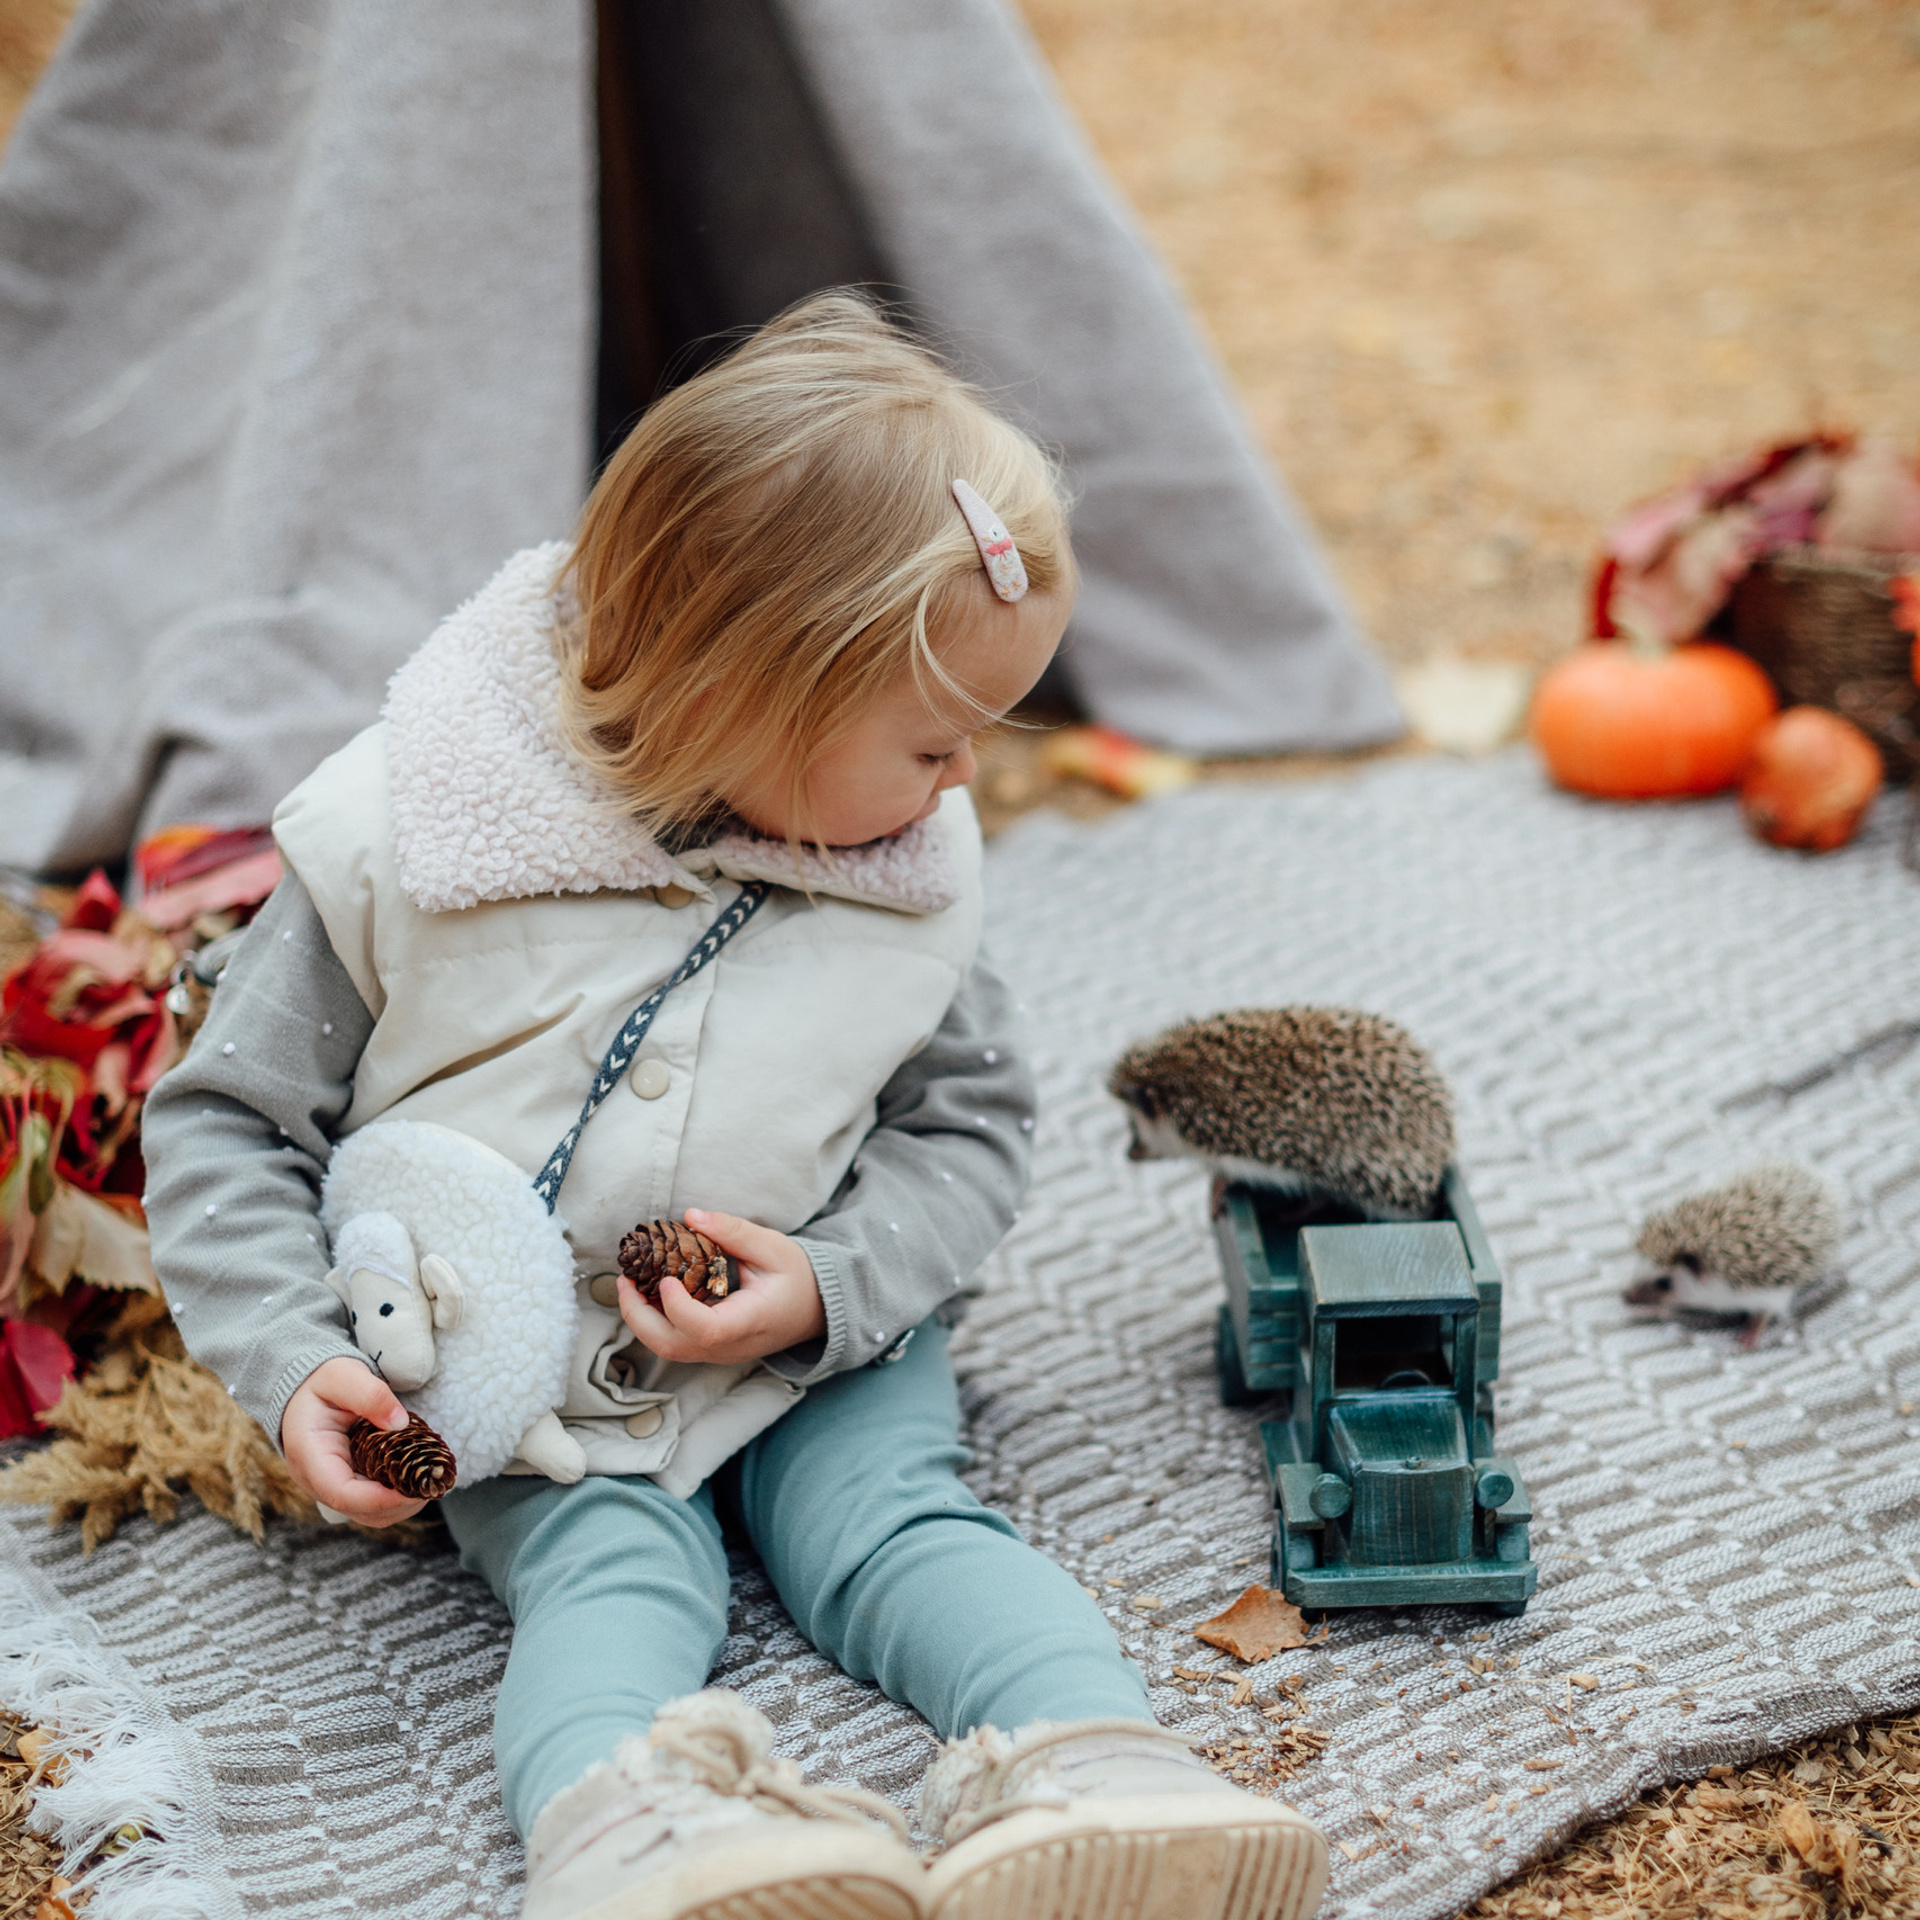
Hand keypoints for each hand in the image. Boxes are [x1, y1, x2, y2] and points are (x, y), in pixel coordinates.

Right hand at [281, 1356, 427, 1526]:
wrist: (306, 1390)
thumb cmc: (322, 1382)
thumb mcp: (342, 1375)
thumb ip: (370, 1394)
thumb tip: (399, 1423)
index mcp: (309, 1456)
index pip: (342, 1494)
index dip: (380, 1498)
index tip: (414, 1487)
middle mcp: (316, 1481)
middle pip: (360, 1510)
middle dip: (400, 1503)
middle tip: (433, 1480)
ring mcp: (331, 1487)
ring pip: (370, 1514)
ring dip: (402, 1504)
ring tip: (429, 1478)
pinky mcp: (347, 1485)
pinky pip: (373, 1504)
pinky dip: (398, 1497)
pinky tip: (417, 1476)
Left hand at [619, 1208, 825, 1366]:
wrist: (816, 1310)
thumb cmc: (798, 1278)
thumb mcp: (774, 1248)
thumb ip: (734, 1232)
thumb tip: (691, 1216)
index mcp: (749, 1322)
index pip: (705, 1330)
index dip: (677, 1307)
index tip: (666, 1278)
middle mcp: (730, 1346)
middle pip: (672, 1347)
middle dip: (637, 1316)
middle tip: (625, 1280)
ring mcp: (718, 1353)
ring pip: (667, 1348)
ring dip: (640, 1319)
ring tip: (630, 1283)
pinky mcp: (711, 1349)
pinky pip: (675, 1341)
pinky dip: (654, 1319)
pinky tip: (649, 1291)